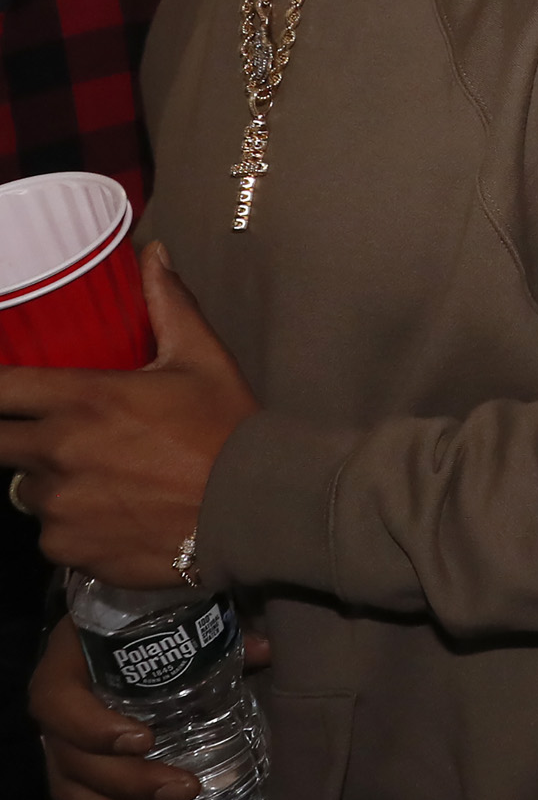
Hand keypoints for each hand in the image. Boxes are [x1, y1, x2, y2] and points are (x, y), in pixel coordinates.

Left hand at [0, 246, 257, 584]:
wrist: (251, 509)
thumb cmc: (227, 430)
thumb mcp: (202, 359)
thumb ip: (168, 304)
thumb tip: (154, 252)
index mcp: (84, 399)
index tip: (6, 393)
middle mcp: (58, 451)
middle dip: (14, 437)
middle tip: (53, 437)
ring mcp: (58, 504)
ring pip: (26, 490)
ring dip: (51, 482)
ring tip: (101, 479)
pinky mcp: (66, 547)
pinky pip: (49, 533)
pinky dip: (71, 525)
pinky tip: (114, 515)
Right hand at [32, 612, 272, 799]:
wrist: (129, 623)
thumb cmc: (152, 615)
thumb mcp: (177, 612)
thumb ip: (214, 626)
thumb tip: (263, 649)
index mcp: (70, 660)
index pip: (55, 699)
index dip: (90, 726)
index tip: (142, 739)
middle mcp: (59, 706)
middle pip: (71, 757)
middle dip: (127, 781)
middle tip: (183, 787)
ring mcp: (64, 741)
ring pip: (75, 790)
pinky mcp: (81, 767)